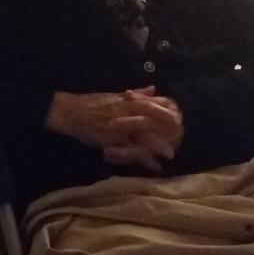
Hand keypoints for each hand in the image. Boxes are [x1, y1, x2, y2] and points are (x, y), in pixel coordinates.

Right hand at [46, 85, 183, 173]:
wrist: (72, 112)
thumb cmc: (93, 102)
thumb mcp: (115, 95)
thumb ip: (137, 94)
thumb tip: (153, 88)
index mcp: (129, 101)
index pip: (154, 104)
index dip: (169, 112)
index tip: (180, 118)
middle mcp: (127, 112)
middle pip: (153, 120)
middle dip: (168, 130)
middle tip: (181, 138)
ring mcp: (120, 127)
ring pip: (144, 136)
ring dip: (158, 145)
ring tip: (170, 154)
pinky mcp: (112, 140)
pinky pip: (130, 151)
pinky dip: (142, 159)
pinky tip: (152, 166)